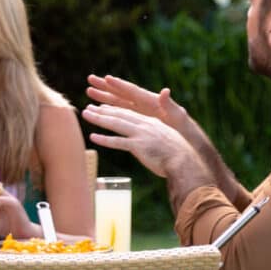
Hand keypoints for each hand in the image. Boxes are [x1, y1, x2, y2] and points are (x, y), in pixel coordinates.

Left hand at [82, 104, 197, 177]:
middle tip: (89, 108)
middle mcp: (145, 125)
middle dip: (103, 110)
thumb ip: (154, 137)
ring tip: (85, 114)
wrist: (185, 162)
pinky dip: (105, 139)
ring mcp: (141, 134)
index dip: (115, 110)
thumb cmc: (178, 155)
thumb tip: (147, 142)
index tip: (103, 107)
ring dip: (99, 119)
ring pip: (116, 124)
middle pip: (120, 115)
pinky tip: (93, 137)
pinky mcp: (138, 146)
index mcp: (152, 123)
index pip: (130, 113)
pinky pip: (118, 142)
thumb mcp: (167, 140)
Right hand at [86, 75, 188, 132]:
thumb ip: (169, 104)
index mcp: (151, 101)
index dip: (119, 85)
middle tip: (90, 79)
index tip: (106, 78)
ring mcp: (139, 110)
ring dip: (103, 97)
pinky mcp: (137, 118)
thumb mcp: (178, 116)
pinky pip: (120, 112)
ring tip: (89, 91)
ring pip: (117, 102)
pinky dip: (109, 109)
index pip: (132, 91)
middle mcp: (142, 103)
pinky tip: (99, 109)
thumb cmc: (182, 126)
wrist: (184, 137)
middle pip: (121, 93)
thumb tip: (164, 91)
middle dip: (106, 87)